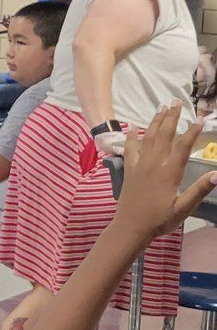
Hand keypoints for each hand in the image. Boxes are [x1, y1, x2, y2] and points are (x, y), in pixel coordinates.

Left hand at [114, 107, 215, 237]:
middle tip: (176, 101)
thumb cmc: (159, 220)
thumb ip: (199, 190)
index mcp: (169, 173)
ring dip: (155, 121)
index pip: (182, 147)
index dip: (191, 132)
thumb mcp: (183, 209)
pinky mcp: (129, 170)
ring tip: (161, 106)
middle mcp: (153, 165)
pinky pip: (130, 149)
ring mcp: (139, 166)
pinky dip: (132, 136)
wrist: (129, 228)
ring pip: (148, 138)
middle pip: (164, 135)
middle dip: (171, 117)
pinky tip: (133, 127)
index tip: (200, 119)